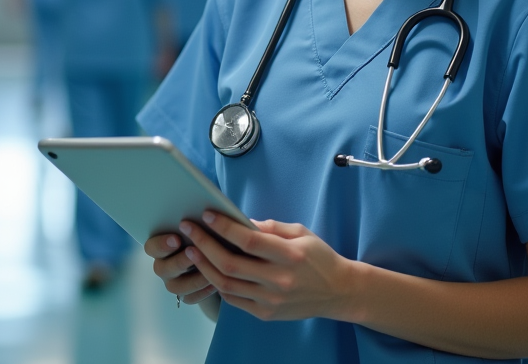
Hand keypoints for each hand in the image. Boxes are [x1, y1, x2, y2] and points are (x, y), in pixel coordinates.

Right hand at [143, 232, 218, 305]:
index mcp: (159, 247)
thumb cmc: (205, 233)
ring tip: (211, 269)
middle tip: (194, 253)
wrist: (218, 254)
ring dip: (193, 278)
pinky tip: (216, 283)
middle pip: (162, 269)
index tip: (177, 238)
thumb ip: (195, 225)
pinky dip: (203, 291)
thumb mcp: (198, 227)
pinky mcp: (186, 296)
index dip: (162, 244)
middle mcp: (163, 267)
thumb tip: (203, 216)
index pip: (151, 247)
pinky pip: (191, 298)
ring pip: (176, 287)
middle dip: (179, 261)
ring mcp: (173, 283)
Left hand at [178, 211, 355, 322]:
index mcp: (290, 256)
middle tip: (189, 229)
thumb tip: (240, 221)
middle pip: (230, 264)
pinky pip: (233, 299)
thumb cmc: (319, 258)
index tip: (207, 215)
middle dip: (204, 244)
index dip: (224, 227)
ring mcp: (271, 300)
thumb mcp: (301, 233)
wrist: (338, 292)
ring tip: (191, 249)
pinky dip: (217, 283)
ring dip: (204, 265)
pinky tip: (208, 269)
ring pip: (226, 284)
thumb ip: (271, 227)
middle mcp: (279, 281)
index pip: (248, 241)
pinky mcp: (266, 313)